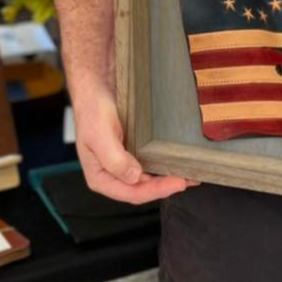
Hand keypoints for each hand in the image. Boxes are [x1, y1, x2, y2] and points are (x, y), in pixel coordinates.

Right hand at [73, 80, 197, 203]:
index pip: (132, 193)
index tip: (177, 183)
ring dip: (168, 177)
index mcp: (100, 177)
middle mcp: (113, 174)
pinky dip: (164, 164)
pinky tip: (176, 161)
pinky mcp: (133, 152)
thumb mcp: (99, 135)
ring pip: (149, 178)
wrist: (95, 88)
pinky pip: (150, 163)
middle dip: (166, 186)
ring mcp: (124, 163)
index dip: (156, 191)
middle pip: (143, 188)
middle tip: (189, 178)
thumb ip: (114, 160)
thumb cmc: (92, 110)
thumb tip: (134, 176)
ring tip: (189, 174)